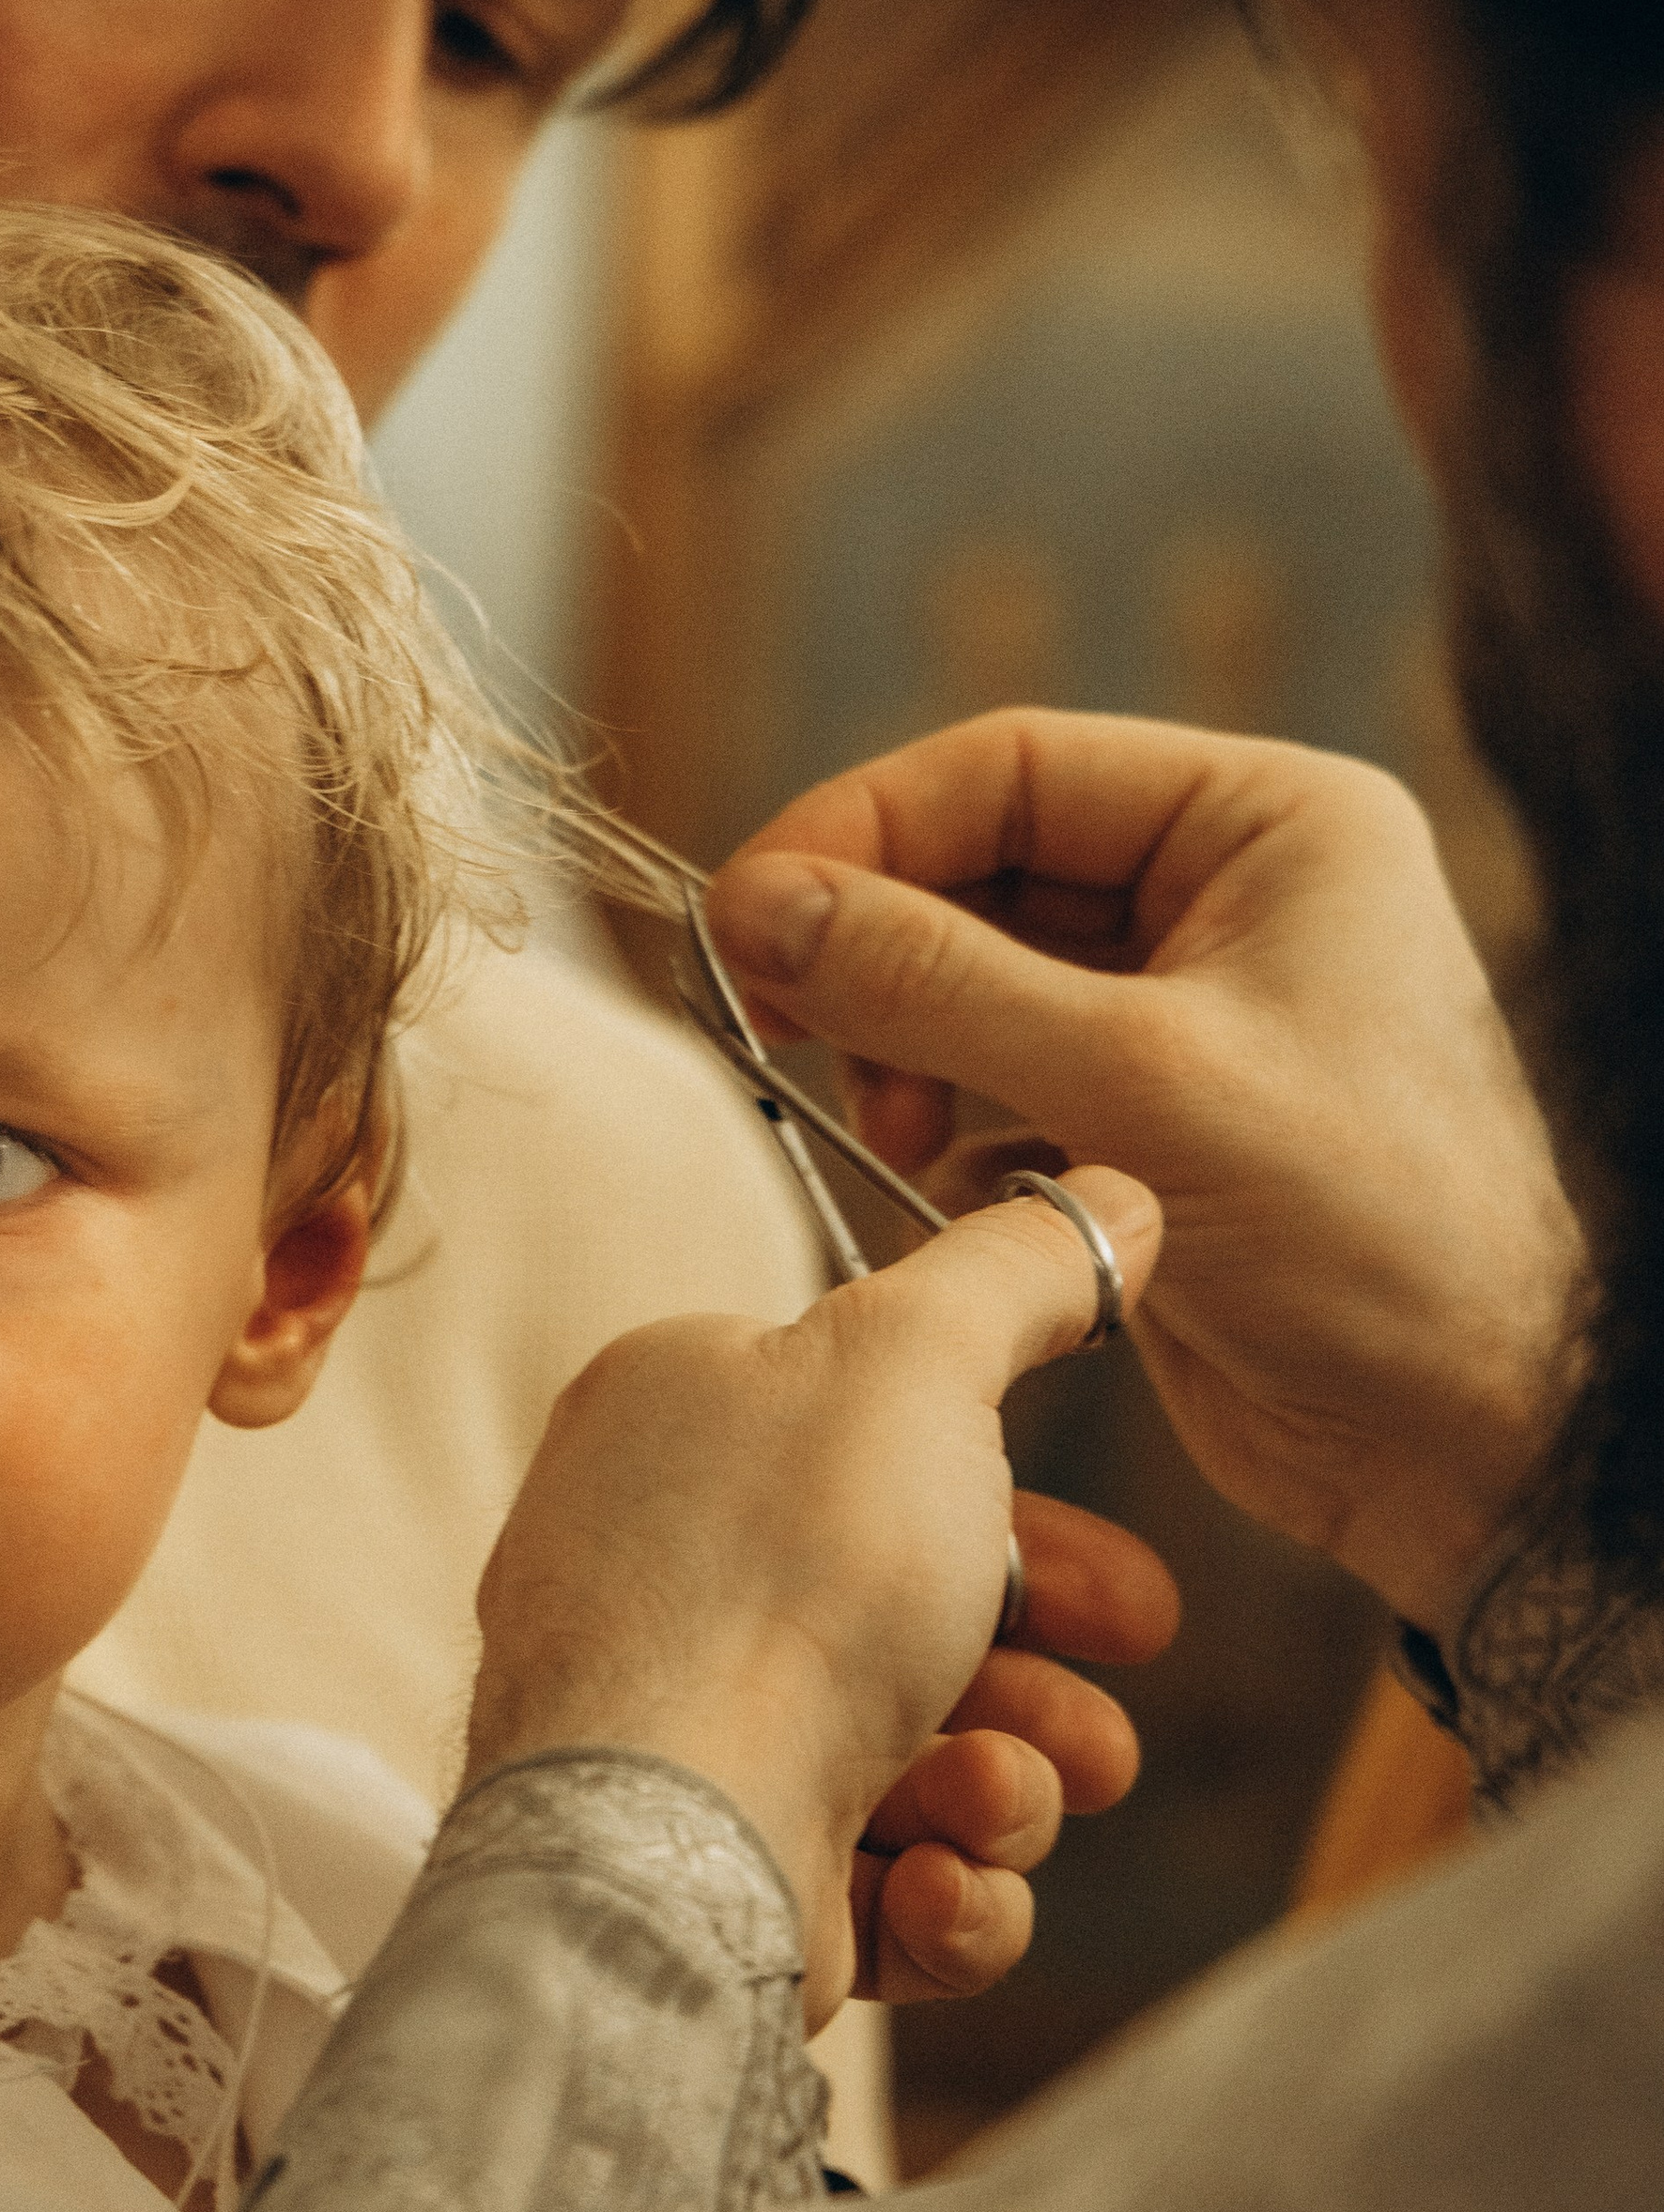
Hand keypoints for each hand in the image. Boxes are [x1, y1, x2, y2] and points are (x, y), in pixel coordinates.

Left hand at [466, 1168, 1162, 2023]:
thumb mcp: (914, 1358)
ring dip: (1005, 1794)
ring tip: (1000, 1801)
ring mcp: (689, 1740)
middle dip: (1044, 1689)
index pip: (881, 1458)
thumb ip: (1017, 1271)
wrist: (669, 1839)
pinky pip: (885, 1889)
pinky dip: (942, 1896)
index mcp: (678, 1429)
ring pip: (922, 1764)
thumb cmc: (778, 1583)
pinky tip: (943, 1884)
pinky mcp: (721, 1877)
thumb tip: (1109, 1195)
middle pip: (922, 1626)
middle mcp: (664, 1578)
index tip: (1131, 1583)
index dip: (1030, 1523)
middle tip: (1107, 1733)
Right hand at [711, 711, 1584, 1638]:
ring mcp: (1190, 1013)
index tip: (746, 914)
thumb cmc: (1367, 1238)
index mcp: (1271, 824)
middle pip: (983, 871)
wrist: (1466, 1443)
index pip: (1016, 768)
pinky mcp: (1152, 1124)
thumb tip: (758, 901)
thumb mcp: (1133, 1084)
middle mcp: (1233, 897)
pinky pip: (999, 1085)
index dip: (864, 828)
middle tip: (779, 1026)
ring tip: (894, 1133)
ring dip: (907, 1054)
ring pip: (976, 985)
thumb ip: (933, 982)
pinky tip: (963, 1195)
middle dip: (880, 956)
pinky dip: (953, 1132)